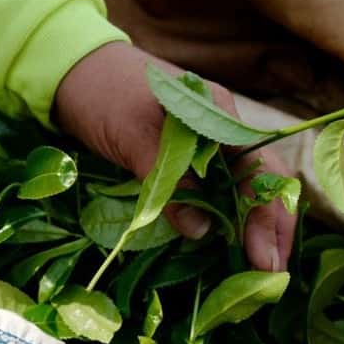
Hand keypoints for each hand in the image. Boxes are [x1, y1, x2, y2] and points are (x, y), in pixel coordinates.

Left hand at [53, 41, 294, 271]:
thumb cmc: (103, 93)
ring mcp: (205, 148)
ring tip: (258, 268)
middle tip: (271, 274)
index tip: (264, 259)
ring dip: (253, 229)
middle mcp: (222, 133)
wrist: (70, 70)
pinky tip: (226, 245)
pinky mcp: (183, 162)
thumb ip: (169, 181)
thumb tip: (202, 230)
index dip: (268, 218)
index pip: (261, 173)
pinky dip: (226, 220)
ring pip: (242, 192)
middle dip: (272, 229)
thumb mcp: (134, 137)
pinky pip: (215, 194)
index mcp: (220, 117)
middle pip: (262, 185)